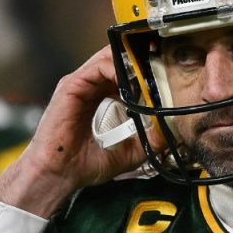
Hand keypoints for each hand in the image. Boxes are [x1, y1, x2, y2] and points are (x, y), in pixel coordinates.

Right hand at [0, 46, 163, 217]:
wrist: (59, 174)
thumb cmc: (84, 165)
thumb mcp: (130, 152)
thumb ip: (150, 140)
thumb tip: (172, 131)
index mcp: (101, 98)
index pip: (125, 73)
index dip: (144, 70)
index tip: (165, 73)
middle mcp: (90, 87)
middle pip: (118, 59)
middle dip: (140, 59)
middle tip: (163, 64)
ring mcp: (80, 85)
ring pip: (109, 57)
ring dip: (131, 62)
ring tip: (149, 72)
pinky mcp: (71, 86)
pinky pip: (97, 67)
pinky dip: (117, 68)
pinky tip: (131, 81)